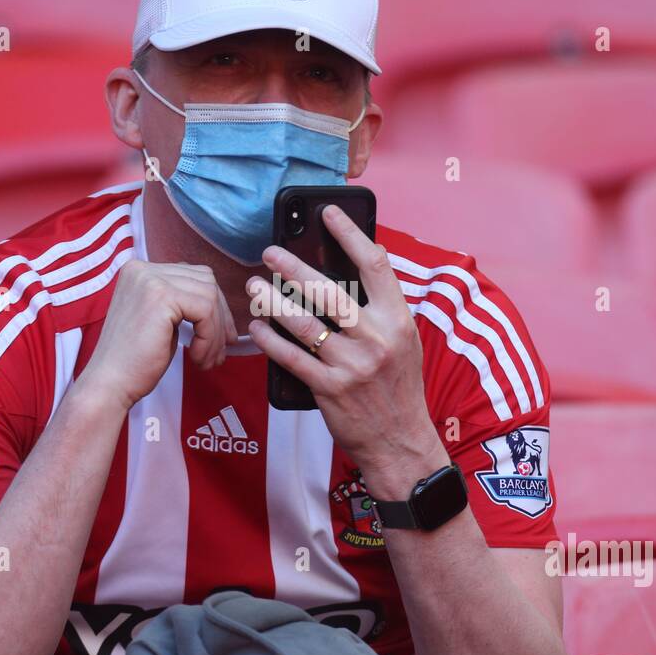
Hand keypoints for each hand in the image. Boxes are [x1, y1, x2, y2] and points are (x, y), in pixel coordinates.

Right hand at [78, 259, 236, 411]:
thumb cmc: (135, 360)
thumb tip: (220, 306)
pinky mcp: (160, 297)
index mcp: (140, 271)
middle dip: (220, 318)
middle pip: (206, 281)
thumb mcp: (161, 321)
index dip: (215, 307)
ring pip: (209, 297)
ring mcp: (150, 279)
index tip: (222, 337)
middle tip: (220, 351)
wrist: (109, 383)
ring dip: (215, 333)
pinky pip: (205, 311)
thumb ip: (182, 304)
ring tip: (206, 359)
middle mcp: (143, 269)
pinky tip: (196, 357)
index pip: (194, 276)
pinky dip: (209, 338)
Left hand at [245, 206, 448, 498]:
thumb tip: (340, 276)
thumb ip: (378, 312)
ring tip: (254, 287)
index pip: (375, 264)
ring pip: (304, 323)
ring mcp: (353, 365)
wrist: (400, 442)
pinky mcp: (330, 390)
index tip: (329, 212)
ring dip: (272, 302)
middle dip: (293, 267)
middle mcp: (377, 339)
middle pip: (329, 290)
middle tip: (270, 252)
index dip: (350, 232)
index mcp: (398, 320)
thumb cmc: (397, 389)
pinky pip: (292, 358)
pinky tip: (256, 329)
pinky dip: (270, 341)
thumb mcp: (402, 343)